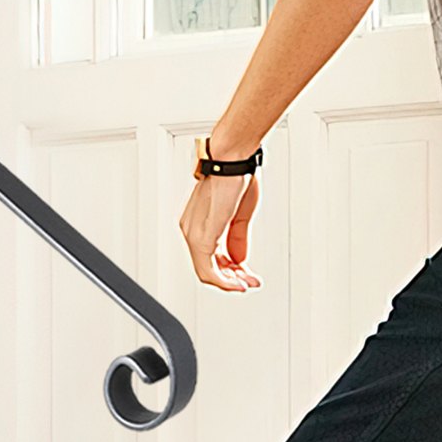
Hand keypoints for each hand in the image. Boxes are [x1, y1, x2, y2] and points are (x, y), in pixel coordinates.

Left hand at [179, 171, 261, 291]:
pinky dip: (224, 281)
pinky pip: (208, 270)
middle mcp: (191, 229)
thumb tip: (238, 259)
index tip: (247, 275)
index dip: (230, 271)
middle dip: (233, 279)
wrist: (232, 157)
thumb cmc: (236, 175)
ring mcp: (193, 234)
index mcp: (199, 222)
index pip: (211, 256)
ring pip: (208, 272)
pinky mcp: (201, 237)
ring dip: (230, 282)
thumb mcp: (239, 215)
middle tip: (250, 283)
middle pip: (209, 267)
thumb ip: (236, 240)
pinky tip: (239, 283)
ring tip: (248, 284)